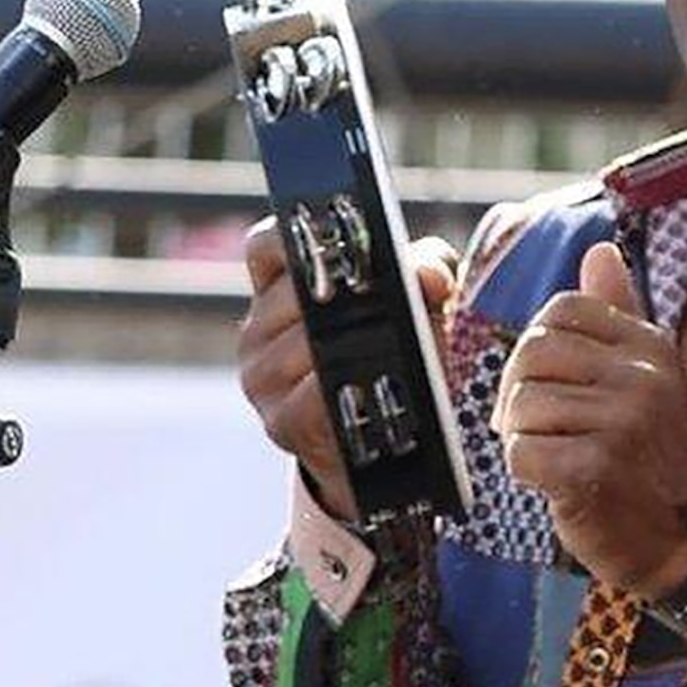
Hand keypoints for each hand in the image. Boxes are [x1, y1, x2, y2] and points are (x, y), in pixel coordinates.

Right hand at [237, 218, 456, 521]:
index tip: (344, 242)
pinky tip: (374, 386)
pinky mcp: (281, 424)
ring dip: (358, 346)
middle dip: (357, 297)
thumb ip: (427, 272)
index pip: (268, 248)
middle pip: (297, 297)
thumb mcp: (418, 305)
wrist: (390, 448)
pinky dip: (346, 390)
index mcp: (282, 291)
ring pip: (306, 346)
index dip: (301, 239)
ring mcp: (262, 379)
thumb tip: (427, 273)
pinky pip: (310, 398)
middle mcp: (259, 331)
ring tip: (404, 348)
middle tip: (404, 298)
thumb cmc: (400, 358)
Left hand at [494, 241, 686, 597]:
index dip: (541, 350)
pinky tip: (559, 480)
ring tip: (561, 455)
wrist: (676, 535)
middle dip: (523, 394)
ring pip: (521, 405)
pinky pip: (520, 452)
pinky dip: (527, 472)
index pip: (561, 312)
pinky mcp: (594, 468)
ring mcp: (622, 423)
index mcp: (650, 347)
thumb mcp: (642, 375)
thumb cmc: (645, 455)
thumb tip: (600, 250)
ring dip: (525, 437)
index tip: (561, 385)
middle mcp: (642, 378)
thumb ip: (616, 313)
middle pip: (532, 353)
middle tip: (548, 427)